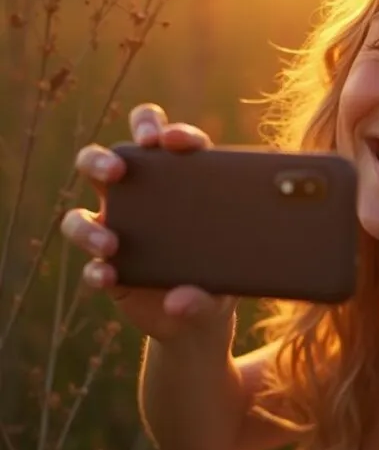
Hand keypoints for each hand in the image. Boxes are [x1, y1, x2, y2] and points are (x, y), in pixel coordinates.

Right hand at [60, 103, 236, 347]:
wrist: (201, 319)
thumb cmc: (221, 276)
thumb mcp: (227, 280)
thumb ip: (208, 291)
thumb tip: (180, 302)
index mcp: (180, 180)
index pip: (165, 141)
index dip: (164, 130)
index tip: (172, 141)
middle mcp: (141, 199)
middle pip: (108, 161)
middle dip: (104, 158)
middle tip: (117, 170)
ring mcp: (118, 231)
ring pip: (81, 213)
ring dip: (86, 226)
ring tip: (111, 243)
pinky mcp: (107, 266)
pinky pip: (90, 265)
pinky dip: (97, 271)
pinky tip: (109, 278)